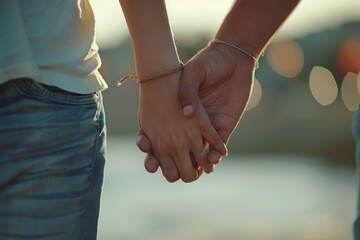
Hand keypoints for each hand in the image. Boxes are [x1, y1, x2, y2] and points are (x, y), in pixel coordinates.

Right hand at [138, 42, 254, 172]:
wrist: (231, 59)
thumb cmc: (207, 63)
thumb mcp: (193, 73)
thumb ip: (187, 90)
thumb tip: (187, 113)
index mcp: (174, 113)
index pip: (158, 137)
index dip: (152, 150)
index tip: (149, 155)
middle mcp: (187, 124)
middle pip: (175, 153)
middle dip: (172, 166)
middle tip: (171, 173)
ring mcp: (205, 128)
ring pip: (195, 156)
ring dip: (194, 166)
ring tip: (193, 171)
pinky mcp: (222, 128)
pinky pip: (216, 148)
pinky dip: (214, 157)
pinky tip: (212, 160)